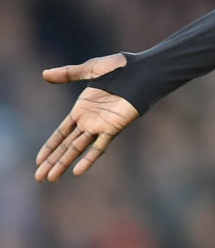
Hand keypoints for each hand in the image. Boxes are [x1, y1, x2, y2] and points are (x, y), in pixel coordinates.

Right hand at [36, 54, 138, 181]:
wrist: (142, 71)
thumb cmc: (120, 68)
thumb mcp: (90, 69)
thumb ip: (69, 74)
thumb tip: (44, 74)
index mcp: (82, 110)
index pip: (61, 134)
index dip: (49, 147)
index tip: (38, 161)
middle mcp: (89, 122)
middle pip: (66, 146)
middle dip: (52, 161)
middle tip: (38, 178)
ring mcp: (100, 126)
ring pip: (77, 149)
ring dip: (64, 163)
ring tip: (51, 179)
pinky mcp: (113, 128)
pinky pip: (99, 146)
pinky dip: (89, 158)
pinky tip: (78, 171)